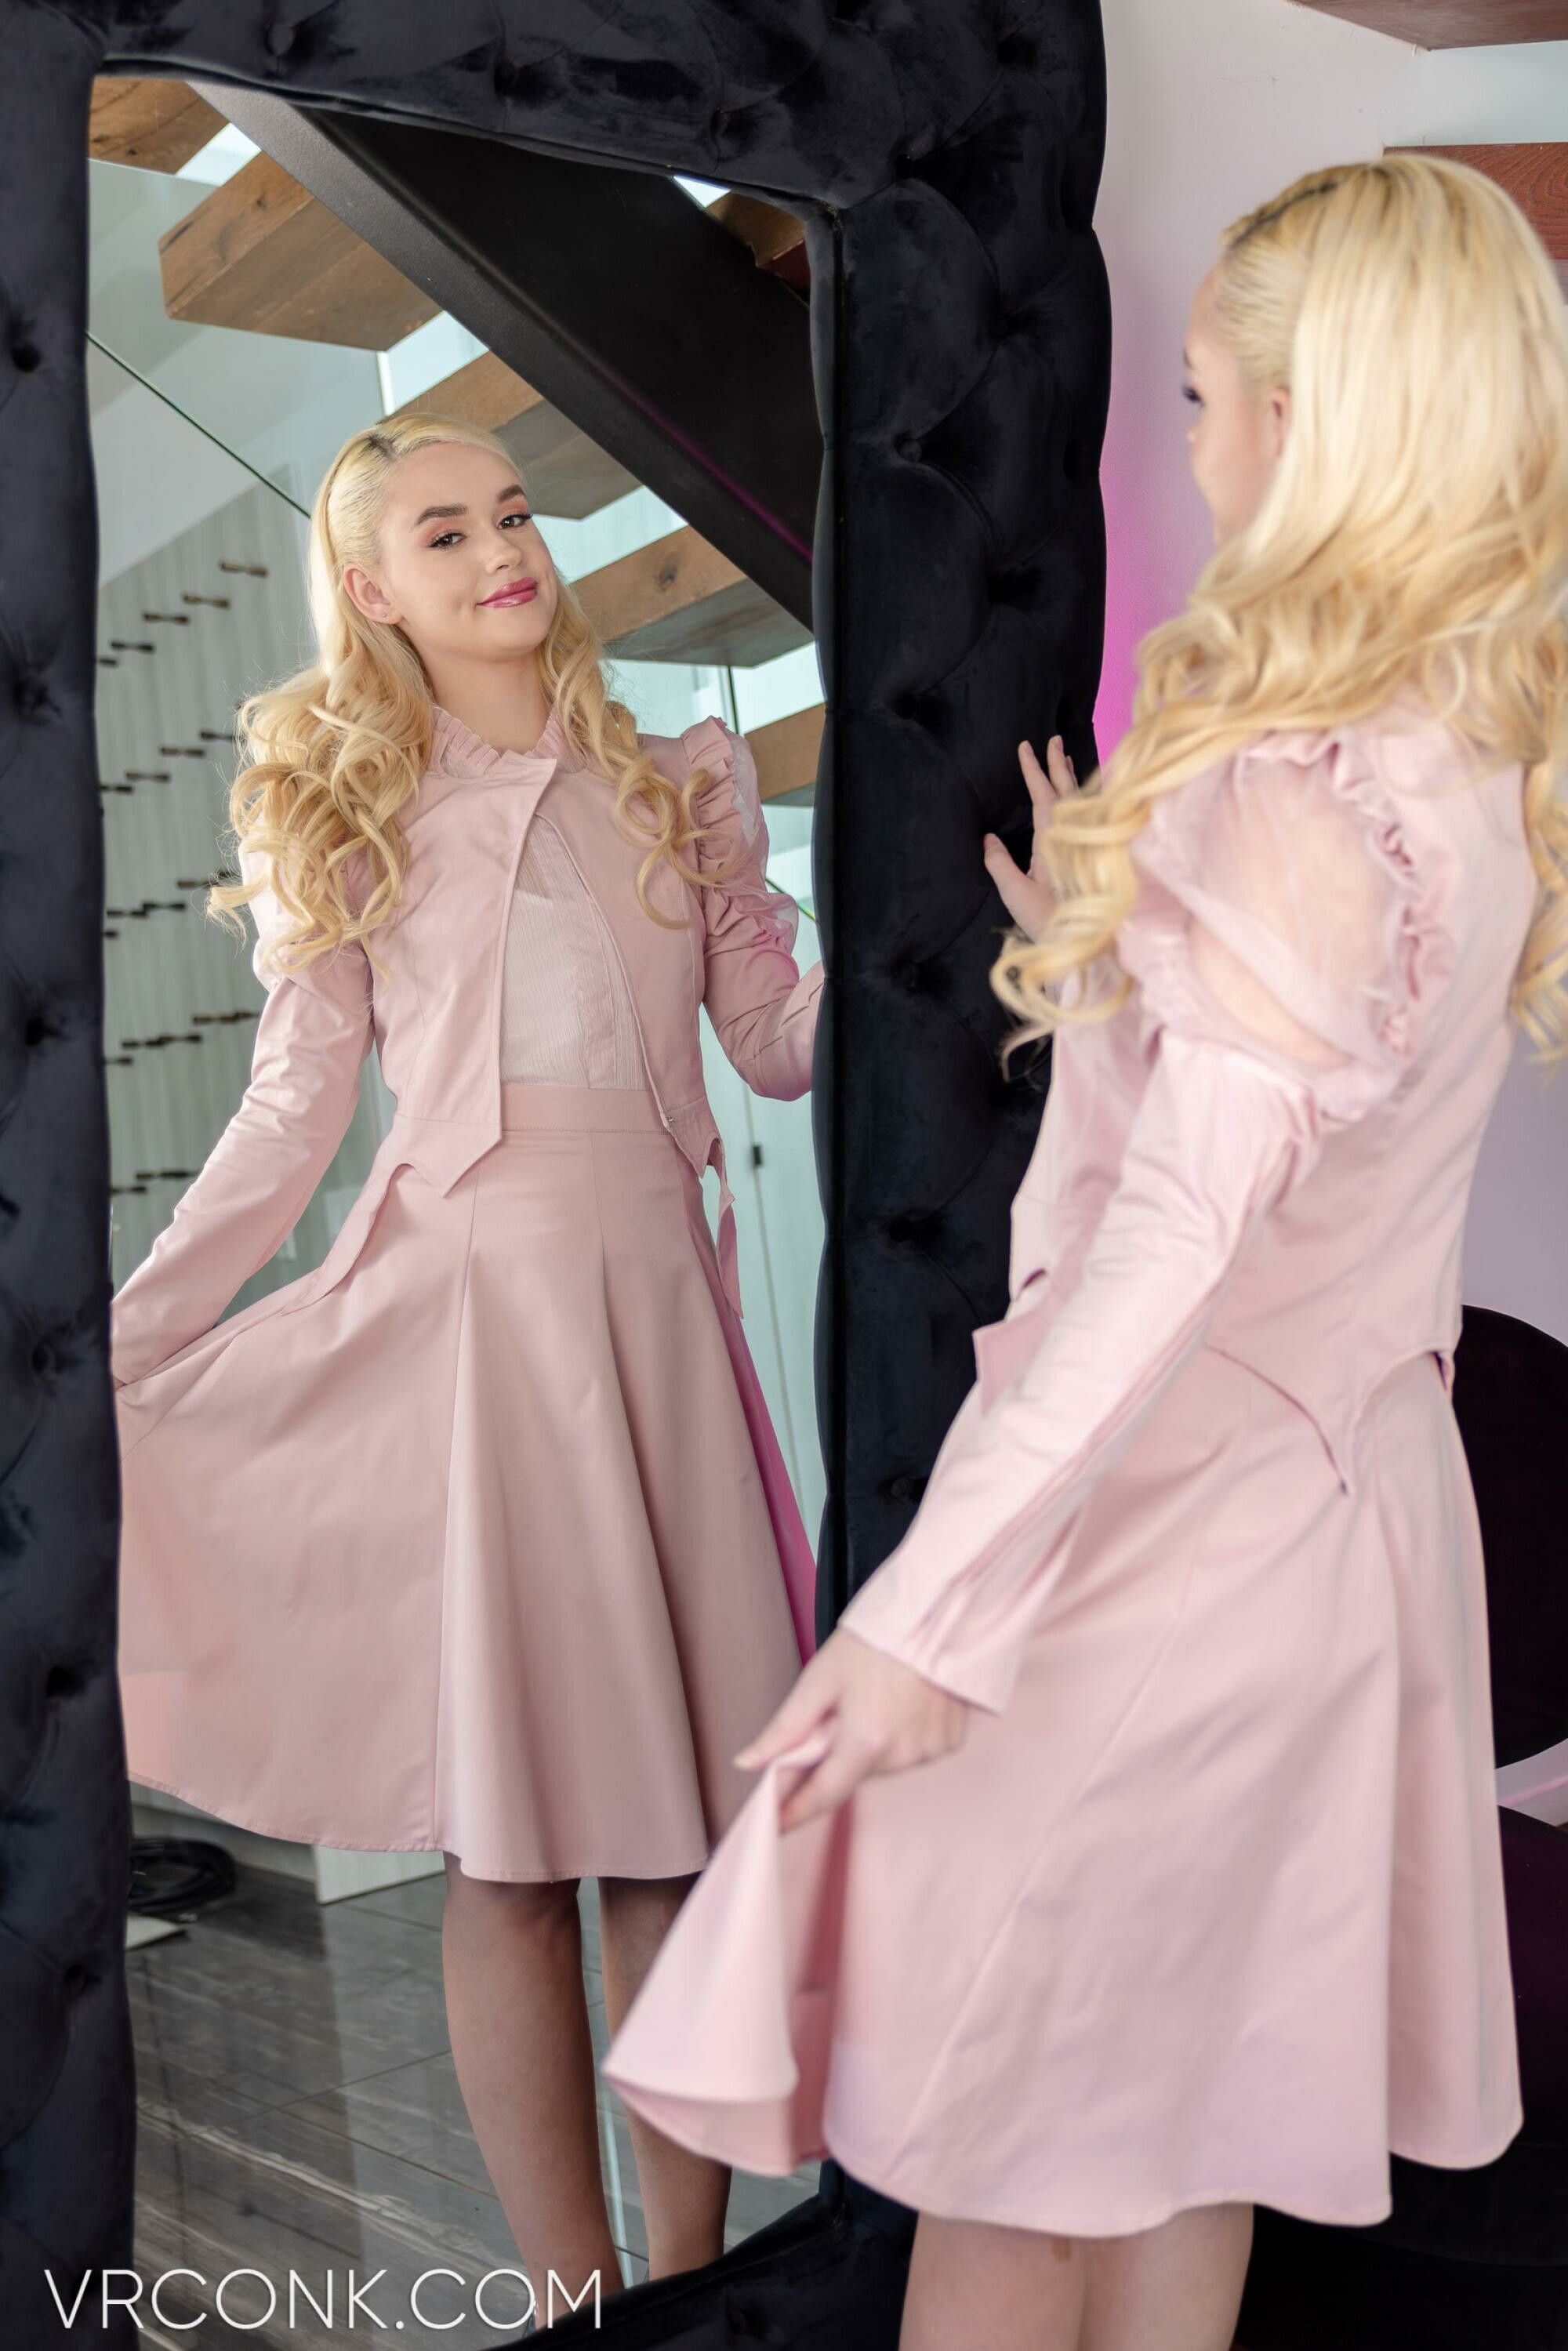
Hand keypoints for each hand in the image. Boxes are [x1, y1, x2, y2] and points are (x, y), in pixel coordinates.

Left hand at [733, 1626, 970, 1830]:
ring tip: (875, 1699)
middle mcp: (902, 1755)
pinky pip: (913, 1754)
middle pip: (853, 1774)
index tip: (774, 1826)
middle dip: (837, 1756)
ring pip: (883, 1765)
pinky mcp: (950, 1743)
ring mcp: (930, 1751)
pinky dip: (899, 1738)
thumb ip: (786, 1728)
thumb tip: (750, 1762)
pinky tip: (902, 1704)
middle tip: (838, 1714)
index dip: (795, 1812)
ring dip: (869, 1746)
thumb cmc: (877, 1639)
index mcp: (866, 1740)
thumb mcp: (821, 1678)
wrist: (937, 1614)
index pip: (823, 1794)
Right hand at [982, 733, 1078, 941]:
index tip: (1027, 746)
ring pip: (1080, 803)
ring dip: (1070, 779)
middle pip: (1067, 792)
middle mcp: (1072, 837)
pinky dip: (1082, 801)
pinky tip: (1081, 798)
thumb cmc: (1048, 921)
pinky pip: (1087, 818)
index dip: (1034, 770)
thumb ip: (999, 863)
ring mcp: (1083, 846)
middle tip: (1054, 739)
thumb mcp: (1015, 893)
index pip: (1044, 796)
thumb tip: (987, 838)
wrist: (1083, 945)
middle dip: (1058, 765)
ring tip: (1066, 758)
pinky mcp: (1088, 857)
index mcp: (1054, 841)